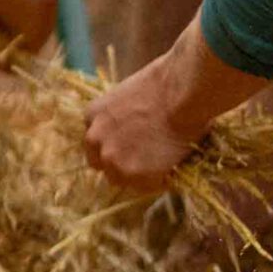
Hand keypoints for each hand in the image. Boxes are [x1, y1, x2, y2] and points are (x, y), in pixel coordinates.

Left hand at [84, 57, 205, 193]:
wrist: (180, 94)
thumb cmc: (164, 85)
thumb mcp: (129, 94)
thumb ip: (122, 115)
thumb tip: (134, 128)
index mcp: (92, 115)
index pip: (95, 140)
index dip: (113, 144)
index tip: (128, 145)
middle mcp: (95, 139)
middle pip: (101, 163)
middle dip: (119, 163)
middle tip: (143, 159)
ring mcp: (111, 158)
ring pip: (121, 178)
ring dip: (137, 175)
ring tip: (160, 163)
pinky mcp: (131, 173)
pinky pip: (144, 186)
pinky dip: (157, 181)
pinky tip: (171, 167)